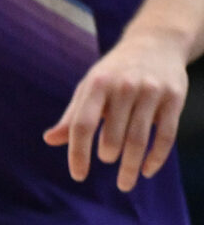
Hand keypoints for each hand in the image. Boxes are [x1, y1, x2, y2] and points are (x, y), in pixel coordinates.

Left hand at [46, 30, 188, 192]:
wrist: (157, 41)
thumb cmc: (114, 72)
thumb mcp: (89, 87)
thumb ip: (72, 116)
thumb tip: (50, 140)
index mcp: (98, 85)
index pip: (82, 125)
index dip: (78, 153)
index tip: (79, 175)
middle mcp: (125, 87)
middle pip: (113, 136)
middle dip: (107, 155)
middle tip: (106, 160)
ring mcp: (152, 91)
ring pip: (139, 140)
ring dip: (130, 167)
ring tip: (124, 182)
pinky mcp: (174, 97)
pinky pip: (166, 135)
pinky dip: (156, 158)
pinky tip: (147, 171)